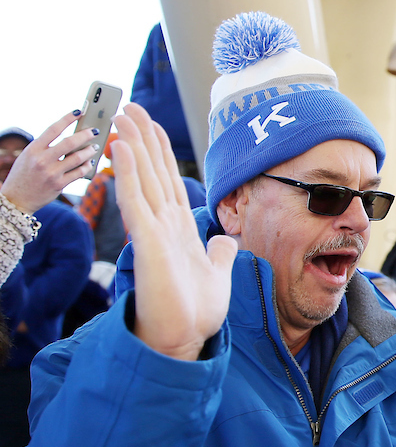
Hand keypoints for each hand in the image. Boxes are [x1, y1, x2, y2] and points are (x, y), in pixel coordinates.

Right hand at [1, 110, 99, 213]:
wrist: (16, 199)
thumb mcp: (28, 156)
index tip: (80, 112)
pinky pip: (79, 173)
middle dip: (86, 135)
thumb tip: (71, 138)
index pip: (53, 129)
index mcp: (33, 149)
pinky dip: (87, 166)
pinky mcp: (59, 184)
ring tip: (94, 147)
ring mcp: (51, 173)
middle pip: (69, 142)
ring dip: (89, 151)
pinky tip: (90, 163)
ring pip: (78, 158)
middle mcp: (42, 160)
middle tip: (94, 131)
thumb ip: (45, 147)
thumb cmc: (24, 175)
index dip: (68, 118)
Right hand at [111, 103, 236, 360]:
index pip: (167, 181)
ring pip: (141, 180)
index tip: (149, 126)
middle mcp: (163, 225)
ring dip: (132, 148)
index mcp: (178, 228)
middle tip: (128, 107)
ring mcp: (153, 232)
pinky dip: (129, 176)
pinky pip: (136, 202)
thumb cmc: (195, 310)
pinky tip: (122, 151)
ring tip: (121, 117)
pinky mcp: (148, 243)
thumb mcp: (215, 273)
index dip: (158, 152)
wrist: (185, 338)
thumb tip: (224, 240)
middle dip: (141, 139)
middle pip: (151, 173)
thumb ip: (217, 253)